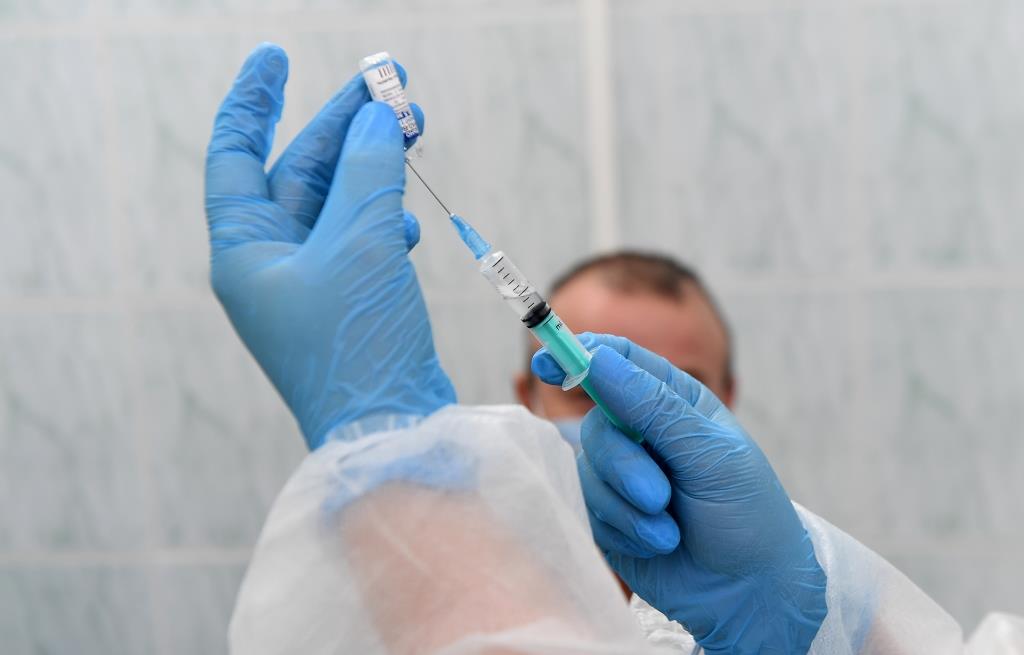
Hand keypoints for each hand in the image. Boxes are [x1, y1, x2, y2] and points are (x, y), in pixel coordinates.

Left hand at [204, 43, 454, 448]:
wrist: (391, 431)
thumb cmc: (359, 343)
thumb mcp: (363, 244)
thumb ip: (368, 172)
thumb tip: (377, 116)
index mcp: (245, 250)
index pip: (235, 154)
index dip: (254, 100)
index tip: (278, 56)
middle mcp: (271, 264)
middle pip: (301, 172)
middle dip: (345, 126)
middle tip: (393, 84)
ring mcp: (313, 285)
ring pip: (340, 203)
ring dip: (375, 167)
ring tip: (413, 128)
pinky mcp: (351, 302)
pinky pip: (364, 240)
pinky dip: (387, 219)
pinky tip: (409, 222)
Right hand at [533, 334, 826, 653]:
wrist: (750, 593)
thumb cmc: (748, 513)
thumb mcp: (710, 455)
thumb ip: (652, 407)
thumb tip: (597, 359)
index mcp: (673, 401)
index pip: (618, 361)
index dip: (580, 355)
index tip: (546, 360)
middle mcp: (642, 432)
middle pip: (596, 423)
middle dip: (623, 464)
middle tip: (659, 496)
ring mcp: (621, 474)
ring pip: (588, 470)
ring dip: (627, 506)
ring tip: (669, 530)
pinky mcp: (607, 515)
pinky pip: (587, 509)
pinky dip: (622, 529)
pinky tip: (657, 543)